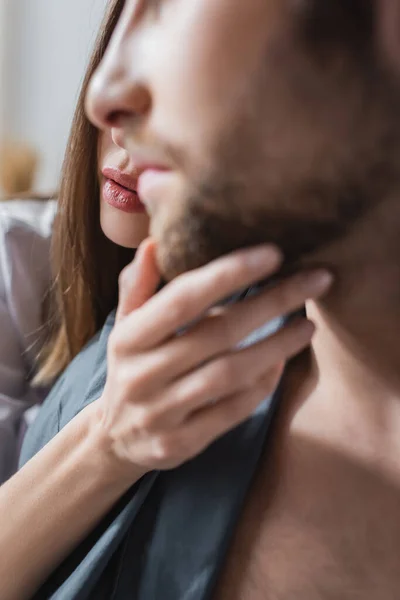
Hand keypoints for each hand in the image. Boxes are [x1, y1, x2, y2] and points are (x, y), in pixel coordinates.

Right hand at [96, 239, 331, 474]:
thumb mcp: (124, 327)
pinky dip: (262, 385)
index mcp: (128, 338)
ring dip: (276, 346)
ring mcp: (163, 413)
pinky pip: (233, 411)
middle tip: (316, 280)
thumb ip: (138, 286)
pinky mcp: (183, 443)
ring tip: (308, 325)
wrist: (116, 439)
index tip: (273, 253)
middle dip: (272, 303)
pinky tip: (282, 363)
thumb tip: (154, 243)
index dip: (228, 274)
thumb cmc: (131, 367)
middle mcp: (142, 375)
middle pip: (218, 334)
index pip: (182, 300)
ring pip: (230, 374)